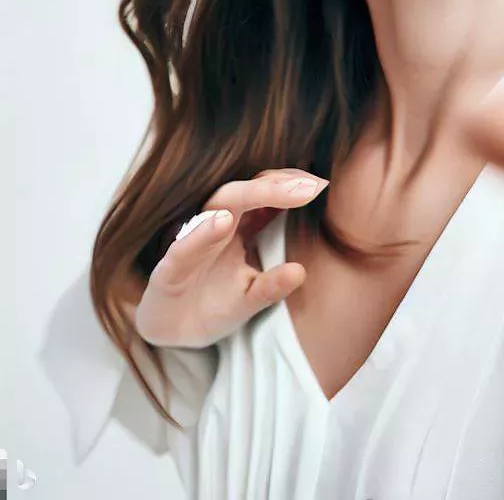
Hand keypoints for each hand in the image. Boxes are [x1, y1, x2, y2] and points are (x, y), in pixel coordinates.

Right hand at [133, 169, 328, 347]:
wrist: (170, 332)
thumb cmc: (213, 303)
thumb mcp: (249, 298)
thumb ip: (272, 284)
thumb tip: (301, 271)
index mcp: (238, 229)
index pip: (266, 198)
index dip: (291, 188)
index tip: (321, 186)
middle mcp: (215, 228)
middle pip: (245, 193)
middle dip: (276, 186)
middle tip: (309, 186)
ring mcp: (191, 245)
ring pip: (214, 209)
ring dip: (243, 198)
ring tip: (272, 191)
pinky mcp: (168, 270)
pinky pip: (182, 248)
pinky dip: (199, 234)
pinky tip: (220, 222)